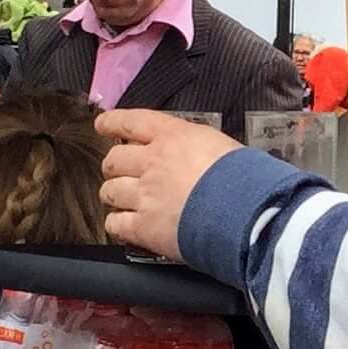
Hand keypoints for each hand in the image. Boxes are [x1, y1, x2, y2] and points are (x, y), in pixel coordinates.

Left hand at [97, 109, 241, 259]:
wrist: (244, 213)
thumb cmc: (245, 179)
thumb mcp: (222, 145)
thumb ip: (198, 147)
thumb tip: (197, 153)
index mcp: (173, 137)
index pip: (131, 121)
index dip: (112, 122)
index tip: (102, 125)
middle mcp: (152, 163)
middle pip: (115, 159)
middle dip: (114, 166)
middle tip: (121, 172)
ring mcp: (144, 195)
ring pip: (109, 191)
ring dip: (114, 195)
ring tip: (123, 202)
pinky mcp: (144, 227)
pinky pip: (115, 224)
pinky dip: (117, 225)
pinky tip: (125, 226)